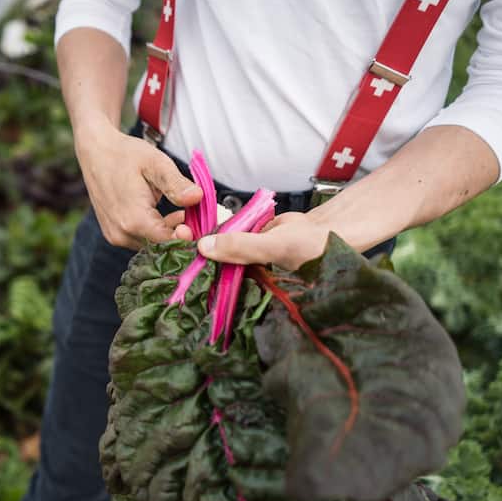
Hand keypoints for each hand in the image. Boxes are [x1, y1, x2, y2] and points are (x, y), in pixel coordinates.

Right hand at [74, 118, 201, 249]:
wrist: (96, 152)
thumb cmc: (126, 154)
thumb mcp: (156, 164)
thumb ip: (176, 184)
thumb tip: (198, 197)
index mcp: (133, 219)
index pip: (169, 242)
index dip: (190, 236)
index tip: (203, 223)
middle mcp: (122, 234)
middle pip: (161, 246)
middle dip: (181, 233)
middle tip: (195, 214)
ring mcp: (115, 236)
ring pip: (151, 245)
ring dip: (168, 233)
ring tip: (181, 212)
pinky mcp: (113, 235)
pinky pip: (140, 240)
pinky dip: (154, 232)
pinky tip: (163, 215)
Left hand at [191, 211, 331, 270]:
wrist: (325, 231)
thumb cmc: (306, 247)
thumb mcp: (272, 247)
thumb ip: (240, 246)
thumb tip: (204, 247)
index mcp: (244, 284)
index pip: (213, 280)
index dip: (195, 268)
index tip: (176, 251)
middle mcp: (241, 273)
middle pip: (212, 262)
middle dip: (195, 249)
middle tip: (177, 231)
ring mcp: (243, 256)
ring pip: (218, 246)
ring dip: (204, 234)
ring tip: (183, 224)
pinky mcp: (245, 240)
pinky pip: (228, 234)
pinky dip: (218, 225)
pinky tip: (201, 216)